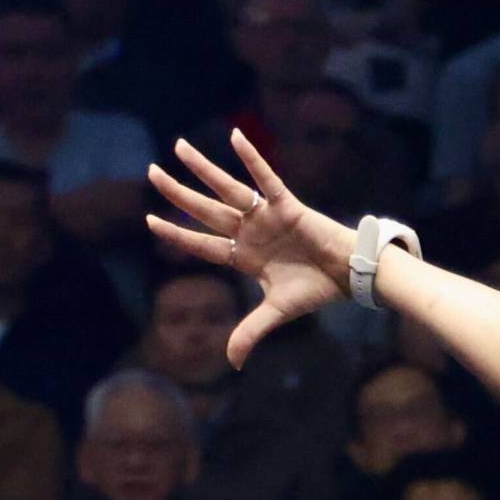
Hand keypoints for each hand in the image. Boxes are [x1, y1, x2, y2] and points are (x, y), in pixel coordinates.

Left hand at [146, 130, 354, 366]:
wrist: (349, 276)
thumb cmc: (316, 290)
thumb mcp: (277, 311)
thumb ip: (250, 331)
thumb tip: (232, 362)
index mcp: (243, 255)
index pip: (202, 243)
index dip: (176, 233)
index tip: (150, 220)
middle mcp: (249, 231)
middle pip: (204, 210)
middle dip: (177, 192)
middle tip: (151, 173)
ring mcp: (265, 217)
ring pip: (226, 190)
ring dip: (202, 169)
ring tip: (177, 147)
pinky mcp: (287, 206)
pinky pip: (265, 179)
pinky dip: (251, 159)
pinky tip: (234, 137)